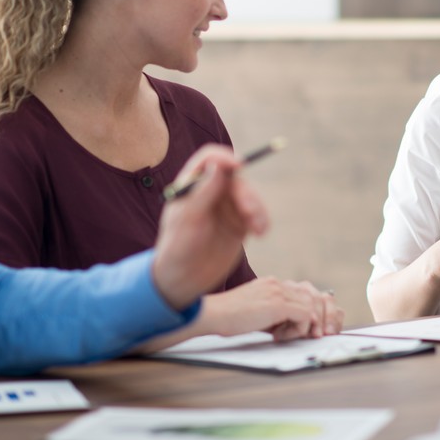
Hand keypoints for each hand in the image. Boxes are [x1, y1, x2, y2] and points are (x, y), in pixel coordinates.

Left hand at [152, 145, 269, 309]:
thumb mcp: (187, 220)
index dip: (225, 158)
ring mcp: (226, 207)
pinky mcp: (239, 224)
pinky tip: (260, 233)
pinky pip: (256, 215)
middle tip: (249, 211)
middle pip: (235, 179)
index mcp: (192, 185)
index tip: (238, 166)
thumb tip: (219, 166)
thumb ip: (203, 192)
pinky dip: (262, 220)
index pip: (210, 159)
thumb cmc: (178, 247)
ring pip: (249, 196)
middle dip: (245, 193)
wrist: (184, 280)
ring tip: (257, 229)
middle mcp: (211, 191)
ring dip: (257, 208)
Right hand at [201, 278, 343, 339]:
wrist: (213, 314)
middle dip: (313, 319)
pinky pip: (304, 316)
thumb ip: (273, 315)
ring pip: (311, 306)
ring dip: (304, 326)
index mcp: (271, 283)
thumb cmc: (227, 317)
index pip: (302, 293)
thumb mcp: (255, 313)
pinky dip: (298, 330)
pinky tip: (279, 336)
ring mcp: (279, 291)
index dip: (305, 313)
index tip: (299, 330)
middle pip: (312, 297)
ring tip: (286, 336)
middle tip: (306, 335)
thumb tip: (289, 327)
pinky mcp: (279, 304)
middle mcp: (277, 283)